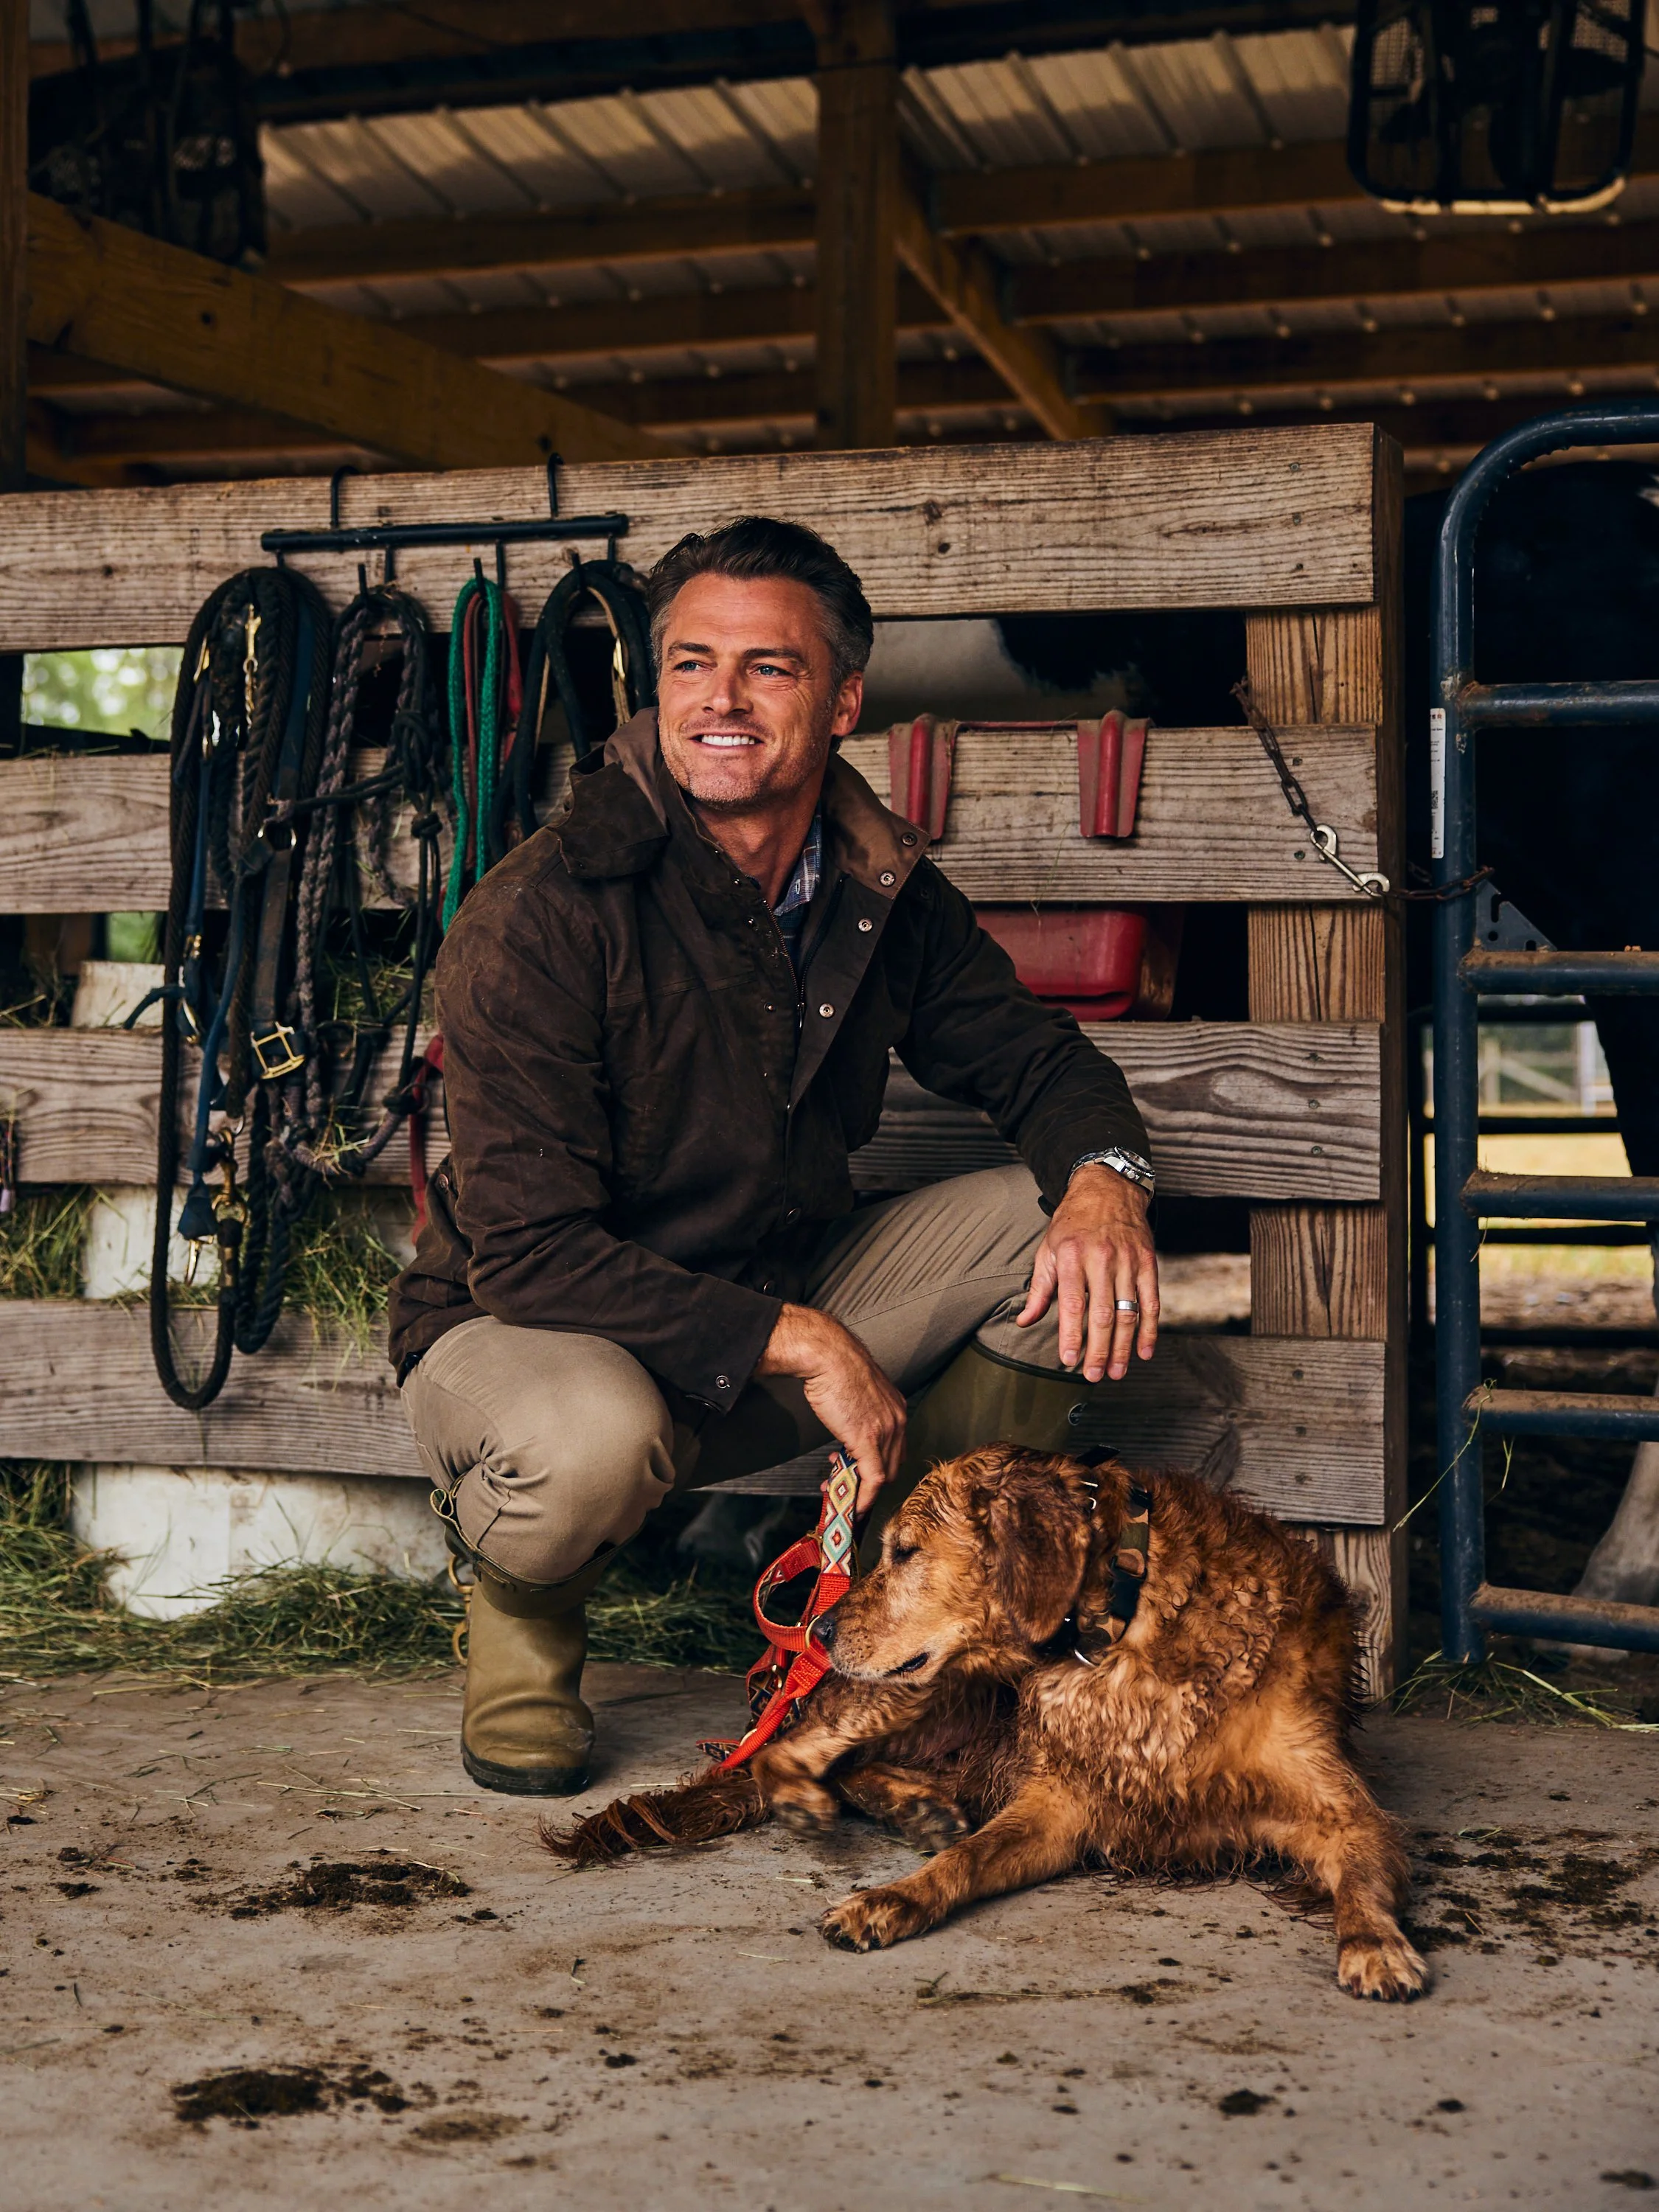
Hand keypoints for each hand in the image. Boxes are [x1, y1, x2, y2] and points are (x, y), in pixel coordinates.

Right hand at [756, 1304, 905, 1513]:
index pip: (896, 1447)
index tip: (862, 1473)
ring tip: (843, 1496)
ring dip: (864, 1492)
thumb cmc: (835, 1365)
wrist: (827, 1355)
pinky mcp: (868, 1441)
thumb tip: (847, 1425)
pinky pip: (873, 1479)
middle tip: (851, 1488)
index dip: (880, 1464)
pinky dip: (864, 1497)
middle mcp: (898, 1420)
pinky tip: (854, 1505)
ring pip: (884, 1475)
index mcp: (896, 1407)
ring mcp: (886, 1432)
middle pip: (894, 1464)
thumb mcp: (857, 1390)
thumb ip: (860, 1411)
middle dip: (872, 1482)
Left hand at [1015, 1163, 1158, 1383]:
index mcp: (1072, 1257)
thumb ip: (1040, 1289)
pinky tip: (1144, 1350)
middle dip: (1098, 1350)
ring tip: (1116, 1371)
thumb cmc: (1073, 1223)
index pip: (1071, 1304)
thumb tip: (1025, 1321)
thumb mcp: (1049, 1250)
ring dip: (1122, 1347)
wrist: (1108, 1188)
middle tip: (1093, 1375)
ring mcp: (1128, 1261)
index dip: (1070, 1335)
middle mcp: (1101, 1259)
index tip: (1069, 1360)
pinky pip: (1151, 1301)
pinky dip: (1149, 1329)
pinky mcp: (1147, 1262)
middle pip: (1102, 1314)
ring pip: (1127, 1312)